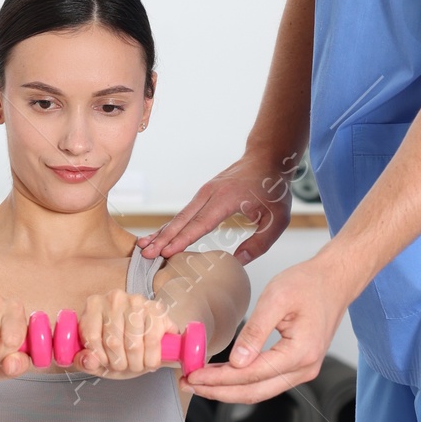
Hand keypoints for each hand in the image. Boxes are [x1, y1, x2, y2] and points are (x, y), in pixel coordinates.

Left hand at [76, 290, 176, 377]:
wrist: (150, 343)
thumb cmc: (122, 348)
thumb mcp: (99, 359)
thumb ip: (86, 362)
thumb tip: (88, 361)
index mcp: (94, 306)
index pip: (92, 337)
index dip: (101, 358)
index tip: (107, 363)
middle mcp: (114, 299)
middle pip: (113, 342)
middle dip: (120, 363)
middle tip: (125, 366)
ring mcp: (136, 301)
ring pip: (133, 344)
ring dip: (136, 363)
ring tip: (137, 364)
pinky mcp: (156, 310)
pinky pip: (151, 341)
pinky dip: (151, 358)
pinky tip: (150, 359)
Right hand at [141, 149, 300, 265]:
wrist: (267, 159)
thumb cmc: (273, 189)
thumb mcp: (276, 219)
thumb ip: (259, 243)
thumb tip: (237, 262)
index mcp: (227, 199)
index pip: (201, 223)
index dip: (183, 239)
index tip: (167, 252)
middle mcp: (210, 194)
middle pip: (182, 220)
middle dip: (163, 238)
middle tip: (146, 254)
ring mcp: (204, 193)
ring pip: (179, 216)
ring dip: (161, 233)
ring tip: (144, 247)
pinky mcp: (203, 195)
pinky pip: (184, 213)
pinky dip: (170, 227)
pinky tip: (159, 237)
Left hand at [185, 254, 347, 404]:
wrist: (335, 281)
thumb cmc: (309, 284)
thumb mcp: (276, 298)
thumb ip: (255, 331)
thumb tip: (236, 362)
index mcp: (300, 353)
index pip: (251, 375)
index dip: (219, 379)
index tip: (194, 375)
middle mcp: (305, 369)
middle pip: (254, 392)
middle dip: (218, 391)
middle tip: (188, 384)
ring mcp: (303, 371)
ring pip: (259, 391)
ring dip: (228, 389)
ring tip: (199, 382)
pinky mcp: (298, 366)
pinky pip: (266, 382)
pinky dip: (241, 383)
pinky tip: (222, 376)